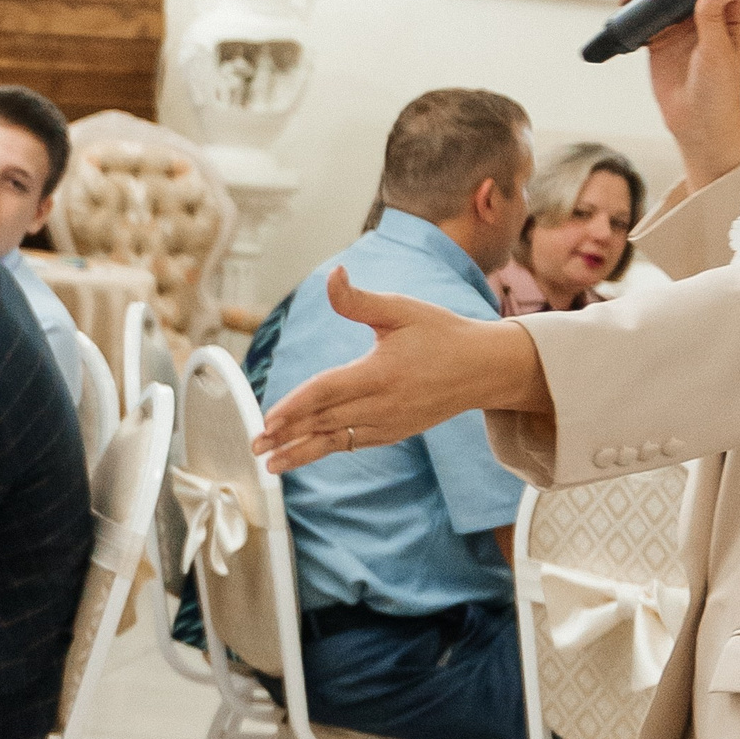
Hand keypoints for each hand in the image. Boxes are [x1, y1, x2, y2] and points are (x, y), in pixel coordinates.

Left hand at [251, 269, 549, 471]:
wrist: (485, 368)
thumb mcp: (401, 310)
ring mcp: (389, 423)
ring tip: (270, 464)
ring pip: (337, 439)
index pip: (328, 392)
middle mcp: (384, 403)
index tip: (269, 420)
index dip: (296, 407)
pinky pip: (353, 443)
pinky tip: (300, 456)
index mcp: (382, 372)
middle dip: (288, 434)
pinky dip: (326, 449)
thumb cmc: (441, 333)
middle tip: (254, 445)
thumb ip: (359, 300)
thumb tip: (333, 275)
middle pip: (326, 420)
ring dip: (301, 452)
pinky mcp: (393, 433)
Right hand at [633, 0, 739, 189]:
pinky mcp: (656, 37)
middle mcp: (703, 10)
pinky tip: (626, 4)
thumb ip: (714, 17)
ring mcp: (678, 23)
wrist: (696, 123)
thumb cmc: (719, 90)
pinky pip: (641, 13)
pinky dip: (631, 5)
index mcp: (728, 8)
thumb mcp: (718, 53)